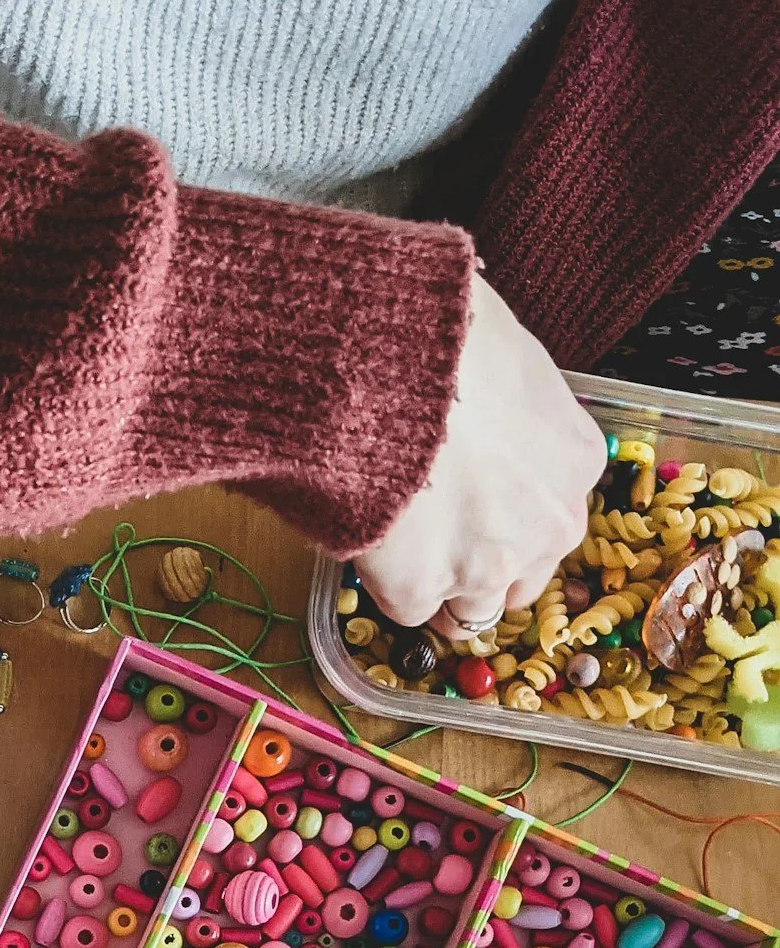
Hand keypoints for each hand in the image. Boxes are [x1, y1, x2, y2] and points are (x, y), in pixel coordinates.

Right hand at [355, 275, 606, 633]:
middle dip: (486, 567)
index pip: (551, 518)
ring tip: (397, 546)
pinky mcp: (420, 588)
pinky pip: (407, 608)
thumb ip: (513, 410)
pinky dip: (387, 584)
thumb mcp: (510, 361)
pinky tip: (369, 539)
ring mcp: (488, 564)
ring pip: (471, 610)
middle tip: (436, 535)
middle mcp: (548, 525)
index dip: (508, 516)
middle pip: (524, 578)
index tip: (473, 505)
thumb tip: (481, 413)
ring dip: (440, 586)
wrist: (387, 360)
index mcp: (577, 461)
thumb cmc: (447, 338)